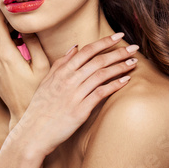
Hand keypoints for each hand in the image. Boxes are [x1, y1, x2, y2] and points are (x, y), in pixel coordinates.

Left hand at [0, 6, 50, 129]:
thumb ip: (33, 42)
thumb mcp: (42, 65)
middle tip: (21, 14)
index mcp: (6, 56)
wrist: (23, 115)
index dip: (3, 11)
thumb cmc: (37, 91)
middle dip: (6, 21)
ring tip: (22, 32)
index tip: (10, 2)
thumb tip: (28, 25)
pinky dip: (4, 44)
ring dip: (6, 32)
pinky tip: (18, 45)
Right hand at [11, 33, 138, 157]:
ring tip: (133, 62)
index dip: (104, 42)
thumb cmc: (40, 107)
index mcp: (61, 71)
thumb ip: (60, 63)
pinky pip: (100, 94)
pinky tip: (125, 80)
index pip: (87, 51)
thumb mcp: (46, 81)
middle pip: (97, 61)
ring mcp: (75, 95)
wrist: (34, 132)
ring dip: (119, 67)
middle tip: (134, 47)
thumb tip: (75, 47)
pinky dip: (114, 85)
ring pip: (101, 75)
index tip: (118, 35)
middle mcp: (69, 80)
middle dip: (118, 52)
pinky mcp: (80, 110)